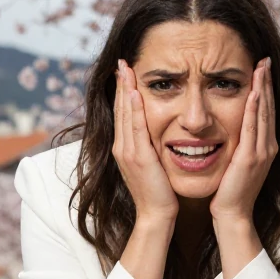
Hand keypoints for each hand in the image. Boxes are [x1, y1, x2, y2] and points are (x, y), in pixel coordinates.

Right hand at [113, 59, 178, 222]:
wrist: (157, 216)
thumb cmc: (159, 193)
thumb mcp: (152, 165)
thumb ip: (151, 148)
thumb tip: (157, 134)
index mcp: (125, 148)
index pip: (123, 113)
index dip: (123, 91)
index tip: (125, 72)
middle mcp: (122, 147)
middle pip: (120, 109)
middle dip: (121, 84)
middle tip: (122, 62)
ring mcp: (127, 152)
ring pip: (124, 114)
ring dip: (125, 90)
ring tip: (126, 69)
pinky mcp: (137, 157)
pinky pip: (135, 128)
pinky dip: (133, 109)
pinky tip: (134, 93)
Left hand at [211, 58, 276, 222]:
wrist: (232, 214)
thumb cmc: (230, 191)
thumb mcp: (237, 162)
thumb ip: (238, 144)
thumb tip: (230, 129)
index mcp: (265, 146)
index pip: (265, 111)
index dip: (265, 89)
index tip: (261, 69)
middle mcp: (268, 146)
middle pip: (268, 107)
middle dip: (266, 82)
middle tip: (264, 59)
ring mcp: (262, 152)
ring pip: (263, 113)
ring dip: (262, 88)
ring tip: (261, 67)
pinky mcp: (251, 158)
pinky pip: (253, 128)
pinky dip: (255, 109)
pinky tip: (254, 93)